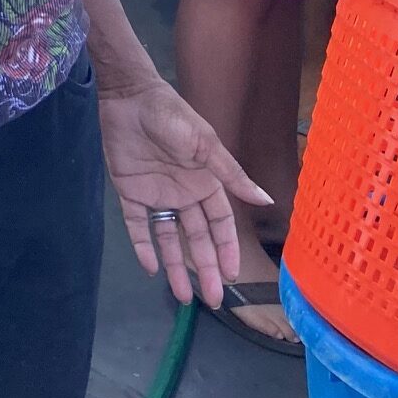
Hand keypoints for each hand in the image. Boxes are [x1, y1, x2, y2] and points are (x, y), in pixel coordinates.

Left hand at [98, 73, 270, 308]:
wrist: (129, 96)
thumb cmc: (172, 116)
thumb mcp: (206, 145)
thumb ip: (232, 176)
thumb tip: (267, 200)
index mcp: (205, 182)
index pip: (220, 224)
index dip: (226, 249)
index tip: (231, 277)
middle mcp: (183, 193)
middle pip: (197, 238)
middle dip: (205, 268)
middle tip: (212, 300)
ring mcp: (156, 194)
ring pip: (169, 237)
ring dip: (175, 265)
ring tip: (183, 296)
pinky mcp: (129, 191)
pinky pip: (137, 224)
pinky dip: (143, 245)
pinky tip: (150, 267)